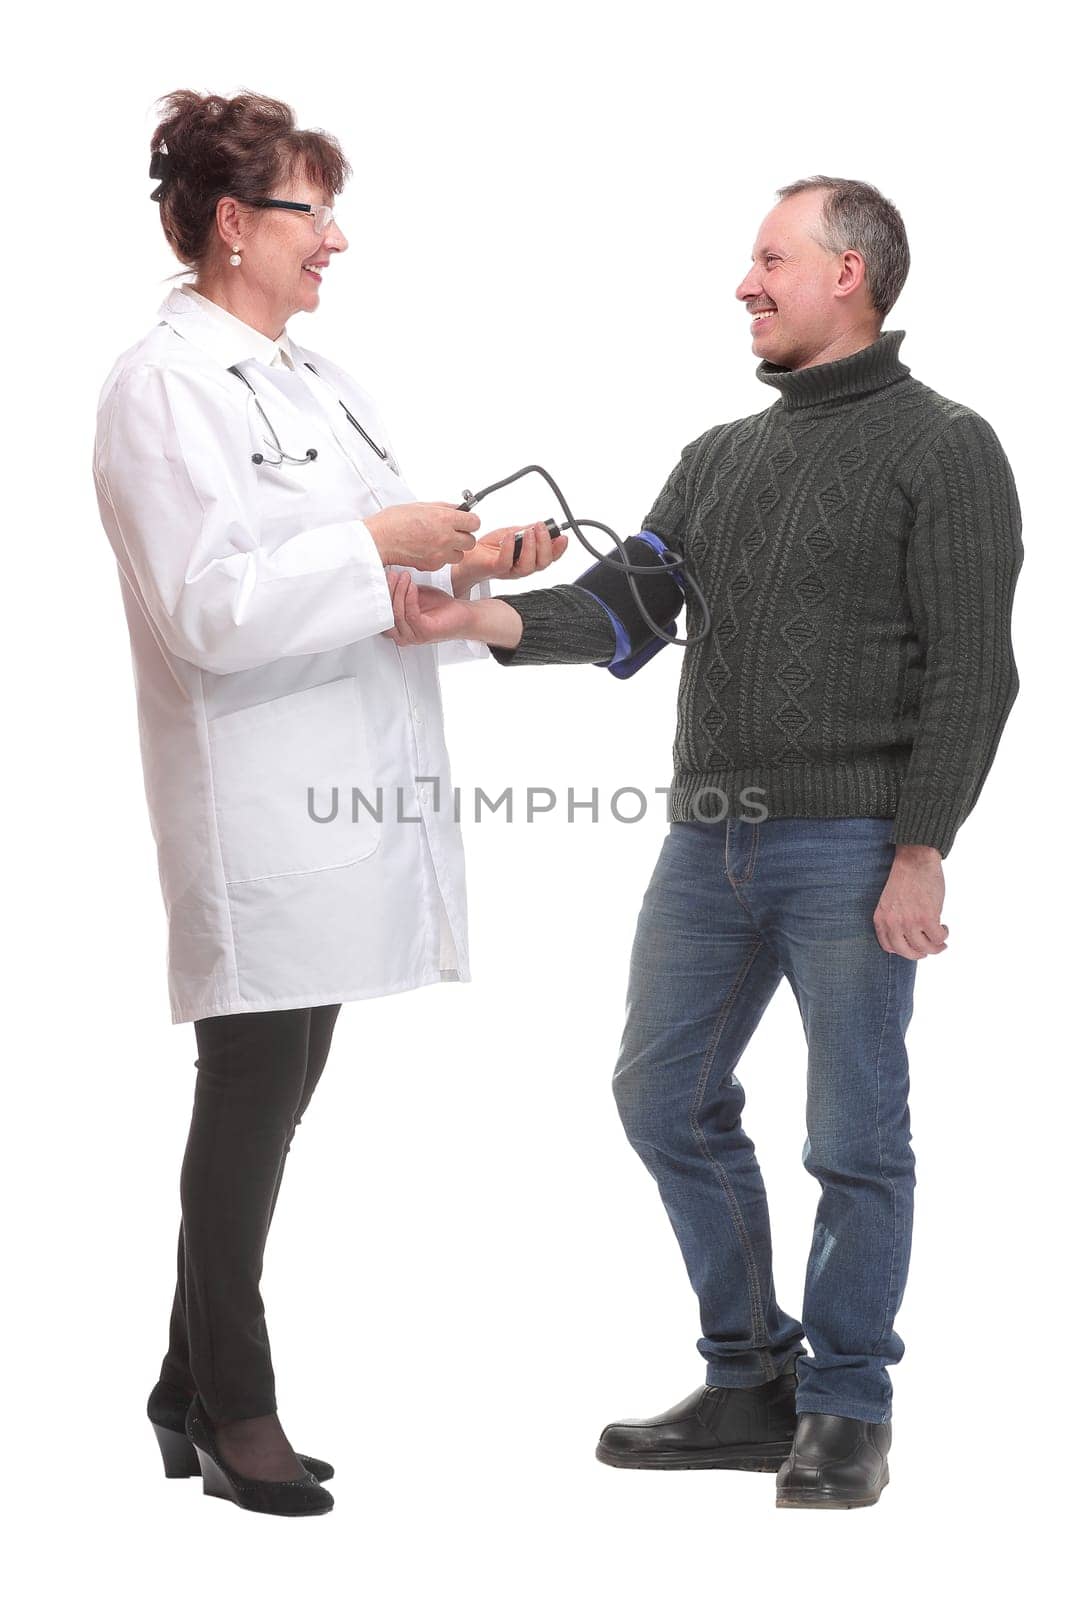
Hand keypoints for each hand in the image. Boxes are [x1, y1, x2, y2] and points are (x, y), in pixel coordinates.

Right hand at [365, 501, 479, 570]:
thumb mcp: (422, 506)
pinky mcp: (433, 565)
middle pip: (470, 541)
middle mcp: (446, 537)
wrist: (380, 539)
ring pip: (460, 555)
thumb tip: (457, 508)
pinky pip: (445, 563)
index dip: (470, 522)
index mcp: (444, 519)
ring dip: (453, 550)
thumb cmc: (394, 522)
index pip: (474, 522)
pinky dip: (440, 558)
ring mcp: (440, 553)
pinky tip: (429, 550)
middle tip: (453, 533)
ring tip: (439, 542)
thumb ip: (444, 508)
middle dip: (463, 537)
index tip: (466, 521)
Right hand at [382, 570, 523, 649]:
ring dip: (399, 592)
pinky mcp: (424, 633)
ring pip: (398, 613)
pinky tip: (412, 586)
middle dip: (388, 591)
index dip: (382, 593)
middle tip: (391, 574)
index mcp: (398, 627)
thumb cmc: (441, 606)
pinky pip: (411, 614)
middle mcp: (402, 635)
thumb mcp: (415, 594)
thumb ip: (401, 590)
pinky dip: (410, 598)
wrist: (464, 614)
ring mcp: (413, 636)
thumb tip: (388, 575)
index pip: (382, 612)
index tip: (383, 575)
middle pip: (387, 613)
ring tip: (404, 576)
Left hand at [450, 520, 568, 597]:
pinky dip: (510, 548)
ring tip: (528, 531)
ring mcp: (510, 570)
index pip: (550, 557)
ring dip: (531, 547)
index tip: (563, 537)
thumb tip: (542, 525)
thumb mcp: (513, 534)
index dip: (559, 549)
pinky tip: (510, 537)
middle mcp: (522, 567)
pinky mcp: (496, 569)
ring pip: (528, 566)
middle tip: (541, 528)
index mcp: (529, 559)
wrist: (468, 556)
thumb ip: (527, 531)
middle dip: (546, 544)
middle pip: (543, 563)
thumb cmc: (490, 548)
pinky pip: (506, 562)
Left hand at [873, 845, 948, 958]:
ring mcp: (910, 921)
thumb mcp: (889, 902)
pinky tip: (944, 927)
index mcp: (881, 919)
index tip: (912, 948)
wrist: (915, 860)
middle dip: (920, 954)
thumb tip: (910, 938)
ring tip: (941, 940)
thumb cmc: (905, 878)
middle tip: (930, 950)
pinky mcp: (927, 917)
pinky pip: (938, 937)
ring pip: (925, 948)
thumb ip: (895, 919)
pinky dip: (943, 936)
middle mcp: (893, 923)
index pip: (889, 947)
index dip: (903, 950)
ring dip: (936, 947)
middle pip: (907, 952)